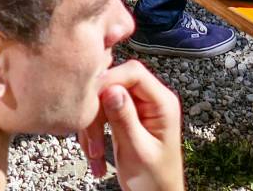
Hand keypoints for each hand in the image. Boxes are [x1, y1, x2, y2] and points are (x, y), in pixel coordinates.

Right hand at [80, 60, 182, 190]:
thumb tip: (111, 89)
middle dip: (98, 111)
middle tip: (92, 141)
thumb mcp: (137, 151)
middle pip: (115, 84)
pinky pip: (102, 113)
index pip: (134, 73)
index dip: (109, 81)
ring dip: (93, 126)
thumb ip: (125, 119)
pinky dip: (94, 133)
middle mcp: (151, 99)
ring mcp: (138, 107)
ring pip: (104, 99)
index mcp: (162, 103)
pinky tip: (95, 155)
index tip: (90, 102)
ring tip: (95, 156)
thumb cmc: (154, 181)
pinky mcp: (126, 117)